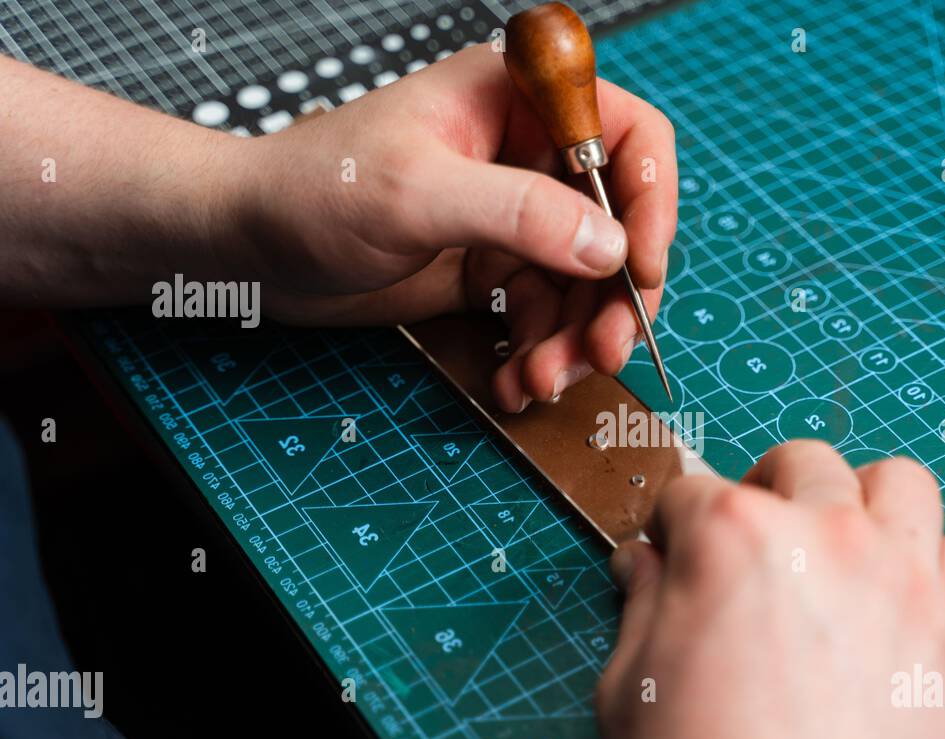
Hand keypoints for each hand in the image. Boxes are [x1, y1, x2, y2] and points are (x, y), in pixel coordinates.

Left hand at [220, 43, 677, 410]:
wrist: (246, 246)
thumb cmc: (312, 189)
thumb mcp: (416, 195)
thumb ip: (519, 214)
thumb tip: (611, 247)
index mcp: (517, 103)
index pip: (626, 136)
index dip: (651, 202)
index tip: (644, 269)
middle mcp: (526, 156)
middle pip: (617, 224)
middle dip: (613, 297)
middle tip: (604, 353)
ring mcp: (511, 217)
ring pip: (584, 282)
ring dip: (576, 339)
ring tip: (542, 380)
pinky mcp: (490, 268)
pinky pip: (543, 314)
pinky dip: (540, 352)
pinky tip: (518, 382)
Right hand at [598, 443, 944, 738]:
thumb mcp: (630, 687)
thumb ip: (643, 604)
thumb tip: (645, 563)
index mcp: (732, 537)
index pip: (694, 491)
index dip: (676, 526)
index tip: (677, 554)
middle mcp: (825, 536)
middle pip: (802, 463)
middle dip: (766, 488)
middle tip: (756, 540)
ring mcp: (901, 578)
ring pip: (900, 482)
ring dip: (861, 502)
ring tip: (840, 547)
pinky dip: (931, 563)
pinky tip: (898, 599)